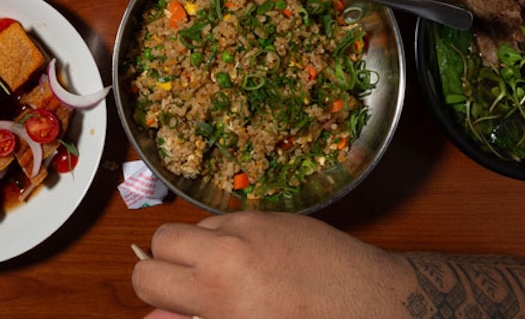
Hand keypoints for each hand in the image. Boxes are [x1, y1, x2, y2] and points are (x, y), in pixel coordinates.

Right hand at [131, 212, 412, 318]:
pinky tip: (258, 265)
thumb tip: (158, 318)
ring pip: (196, 226)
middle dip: (169, 265)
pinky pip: (231, 221)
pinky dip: (232, 240)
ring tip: (229, 278)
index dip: (153, 294)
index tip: (171, 306)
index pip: (147, 277)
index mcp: (218, 294)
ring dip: (200, 250)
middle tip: (193, 290)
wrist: (377, 306)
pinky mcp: (273, 216)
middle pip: (162, 239)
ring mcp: (251, 228)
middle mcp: (229, 253)